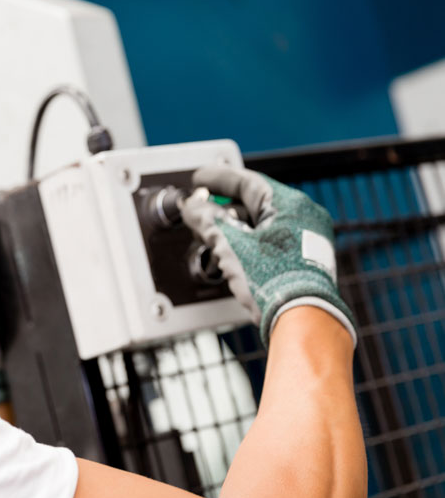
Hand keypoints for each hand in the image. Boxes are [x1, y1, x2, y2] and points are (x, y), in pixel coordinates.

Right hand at [180, 166, 356, 347]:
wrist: (299, 318)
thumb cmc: (275, 280)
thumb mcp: (230, 243)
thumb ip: (207, 219)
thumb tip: (193, 207)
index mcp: (291, 204)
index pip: (248, 182)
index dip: (219, 180)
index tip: (200, 179)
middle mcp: (304, 218)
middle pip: (253, 204)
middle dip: (222, 208)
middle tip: (200, 208)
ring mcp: (305, 240)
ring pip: (260, 224)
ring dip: (232, 228)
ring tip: (210, 233)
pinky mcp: (302, 261)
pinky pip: (269, 241)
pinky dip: (246, 242)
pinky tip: (229, 252)